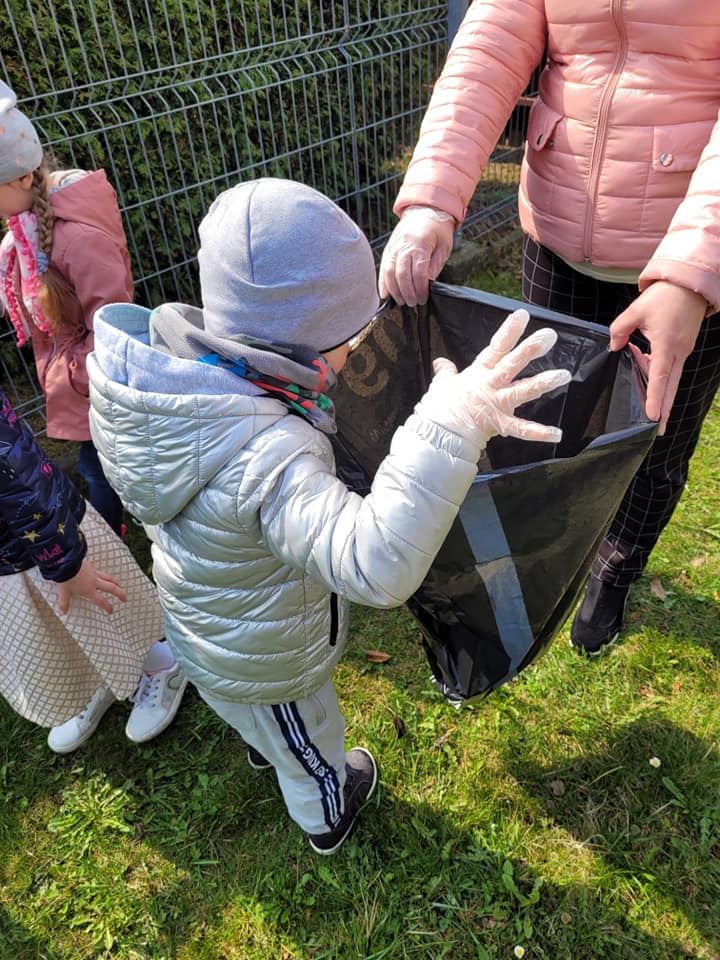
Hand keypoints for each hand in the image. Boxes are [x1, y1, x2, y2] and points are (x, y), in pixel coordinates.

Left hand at [56, 558, 127, 614]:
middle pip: (112, 588)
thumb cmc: (65, 577)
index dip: (107, 607)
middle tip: (125, 598)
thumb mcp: (63, 592)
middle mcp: (94, 582)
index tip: (111, 611)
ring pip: (109, 578)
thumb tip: (63, 612)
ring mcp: (94, 573)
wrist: (65, 562)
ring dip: (115, 582)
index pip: (101, 601)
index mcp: (89, 590)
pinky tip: (103, 575)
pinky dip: (104, 574)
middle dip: (120, 594)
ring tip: (119, 585)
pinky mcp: (91, 566)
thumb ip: (64, 603)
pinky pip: (100, 571)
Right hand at [378, 206, 454, 306]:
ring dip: (394, 289)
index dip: (420, 288)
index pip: (418, 271)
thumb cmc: (437, 229)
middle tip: (413, 303)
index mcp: (421, 243)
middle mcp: (404, 244)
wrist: (425, 209)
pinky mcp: (388, 248)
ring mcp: (394, 246)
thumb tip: (427, 284)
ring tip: (401, 301)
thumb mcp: (443, 246)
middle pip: (401, 273)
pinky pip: (383, 267)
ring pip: (389, 271)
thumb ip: (434, 266)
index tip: (423, 298)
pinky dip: (382, 282)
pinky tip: (385, 294)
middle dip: (407, 292)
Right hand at [417, 308, 571, 444]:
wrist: (438, 433)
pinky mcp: (500, 424)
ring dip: (543, 383)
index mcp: (479, 373)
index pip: (496, 347)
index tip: (522, 315)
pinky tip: (557, 434)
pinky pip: (521, 429)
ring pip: (523, 391)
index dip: (509, 331)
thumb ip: (446, 371)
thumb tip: (440, 362)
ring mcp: (497, 404)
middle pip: (512, 363)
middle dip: (530, 349)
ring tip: (563, 375)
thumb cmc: (440, 408)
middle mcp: (490, 385)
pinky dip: (539, 433)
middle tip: (549, 336)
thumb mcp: (442, 384)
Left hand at [609, 281, 705, 434]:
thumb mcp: (636, 310)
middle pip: (670, 388)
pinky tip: (645, 374)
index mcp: (667, 345)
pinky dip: (660, 377)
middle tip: (659, 431)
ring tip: (653, 414)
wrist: (690, 284)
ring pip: (672, 380)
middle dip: (665, 411)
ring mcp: (683, 351)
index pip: (659, 378)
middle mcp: (678, 352)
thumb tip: (614, 346)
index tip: (653, 417)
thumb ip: (619, 330)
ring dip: (662, 395)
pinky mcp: (682, 348)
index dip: (655, 399)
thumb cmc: (665, 296)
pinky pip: (671, 368)